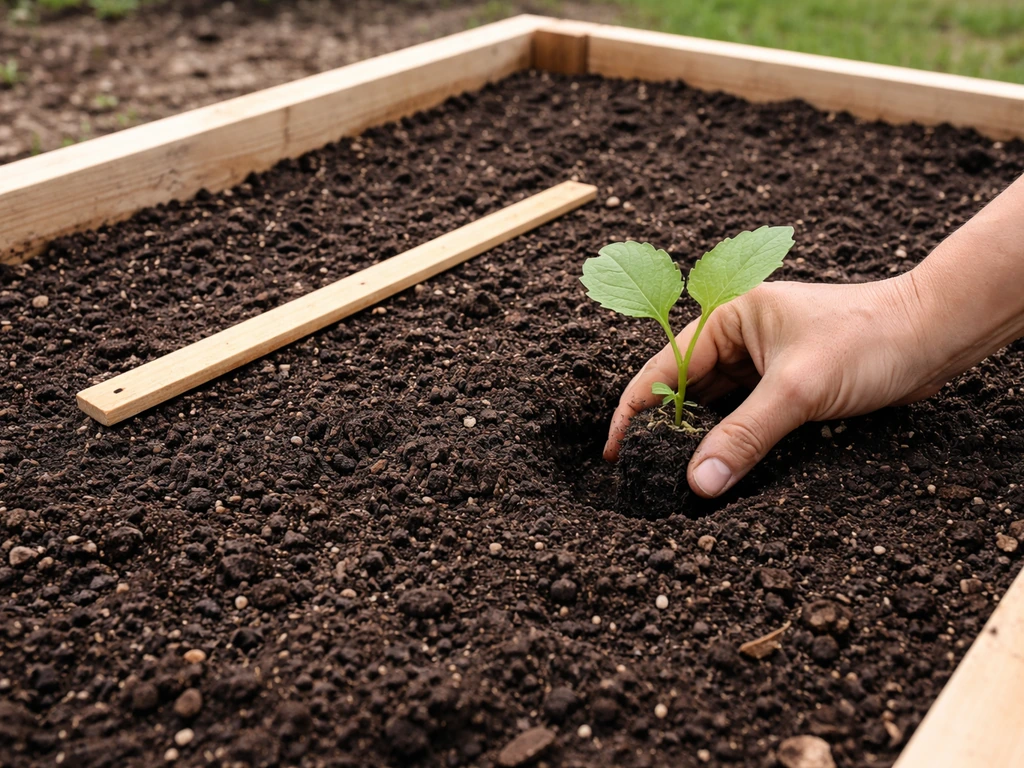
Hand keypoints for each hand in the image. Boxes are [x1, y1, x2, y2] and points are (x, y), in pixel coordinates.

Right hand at [604, 272, 943, 497]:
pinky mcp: (784, 384)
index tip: (614, 453)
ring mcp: (761, 361)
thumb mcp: (798, 389)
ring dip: (697, 440)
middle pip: (683, 389)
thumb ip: (745, 435)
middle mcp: (738, 336)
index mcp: (728, 316)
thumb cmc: (869, 340)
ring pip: (713, 407)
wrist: (935, 334)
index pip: (664, 367)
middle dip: (663, 431)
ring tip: (673, 478)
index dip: (634, 411)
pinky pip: (742, 416)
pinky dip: (730, 441)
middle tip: (641, 475)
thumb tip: (697, 482)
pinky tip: (718, 468)